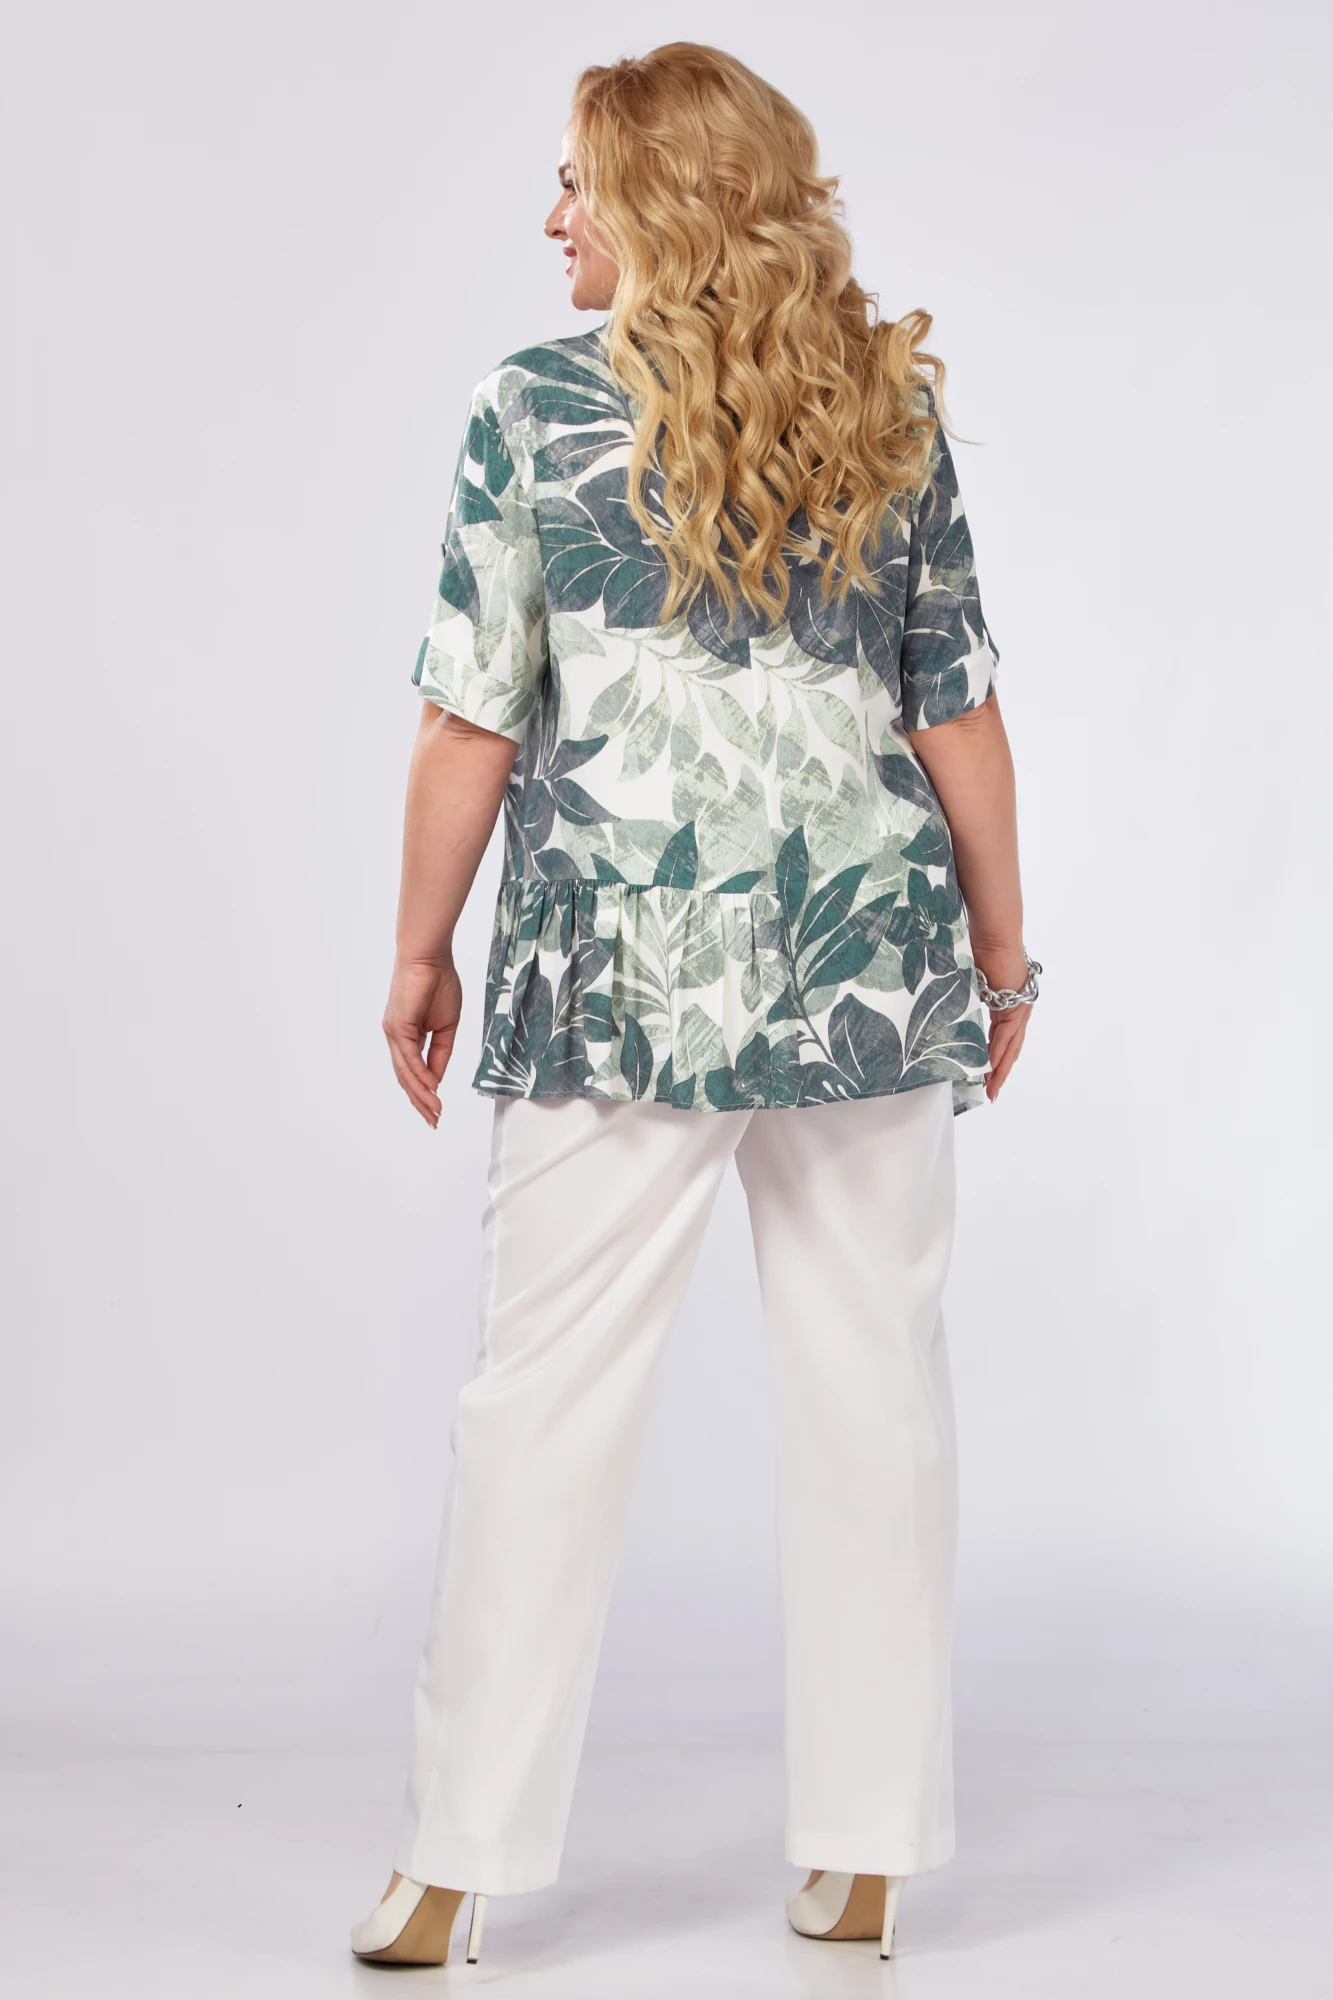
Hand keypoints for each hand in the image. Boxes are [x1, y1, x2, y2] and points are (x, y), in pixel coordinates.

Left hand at [382, 957, 462, 1127]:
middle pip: (406, 1078)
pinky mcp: (398, 1026)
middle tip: (434, 1121)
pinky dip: (420, 1075)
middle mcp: (397, 1038)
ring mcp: (395, 1033)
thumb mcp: (446, 1025)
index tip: (437, 1110)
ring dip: (421, 1095)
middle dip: (420, 1102)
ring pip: (406, 1073)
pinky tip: (431, 1089)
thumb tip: (437, 1078)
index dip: (425, 1092)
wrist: (430, 957)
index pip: (413, 1072)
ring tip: (434, 1113)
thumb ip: (441, 1051)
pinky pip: (409, 1058)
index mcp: (407, 1036)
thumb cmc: (439, 982)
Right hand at [973, 944, 1032, 1102]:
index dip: (992, 1056)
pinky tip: (991, 1068)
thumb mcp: (966, 981)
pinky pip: (1006, 1034)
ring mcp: (1019, 1007)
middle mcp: (1016, 1008)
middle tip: (990, 1093)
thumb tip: (942, 1011)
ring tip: (991, 1089)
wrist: (993, 933)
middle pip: (1009, 1047)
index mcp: (1005, 1002)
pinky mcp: (1018, 1005)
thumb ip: (962, 999)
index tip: (984, 1075)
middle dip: (999, 1072)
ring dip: (1000, 1068)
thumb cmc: (978, 947)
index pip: (1000, 1037)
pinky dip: (998, 1052)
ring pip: (1010, 1045)